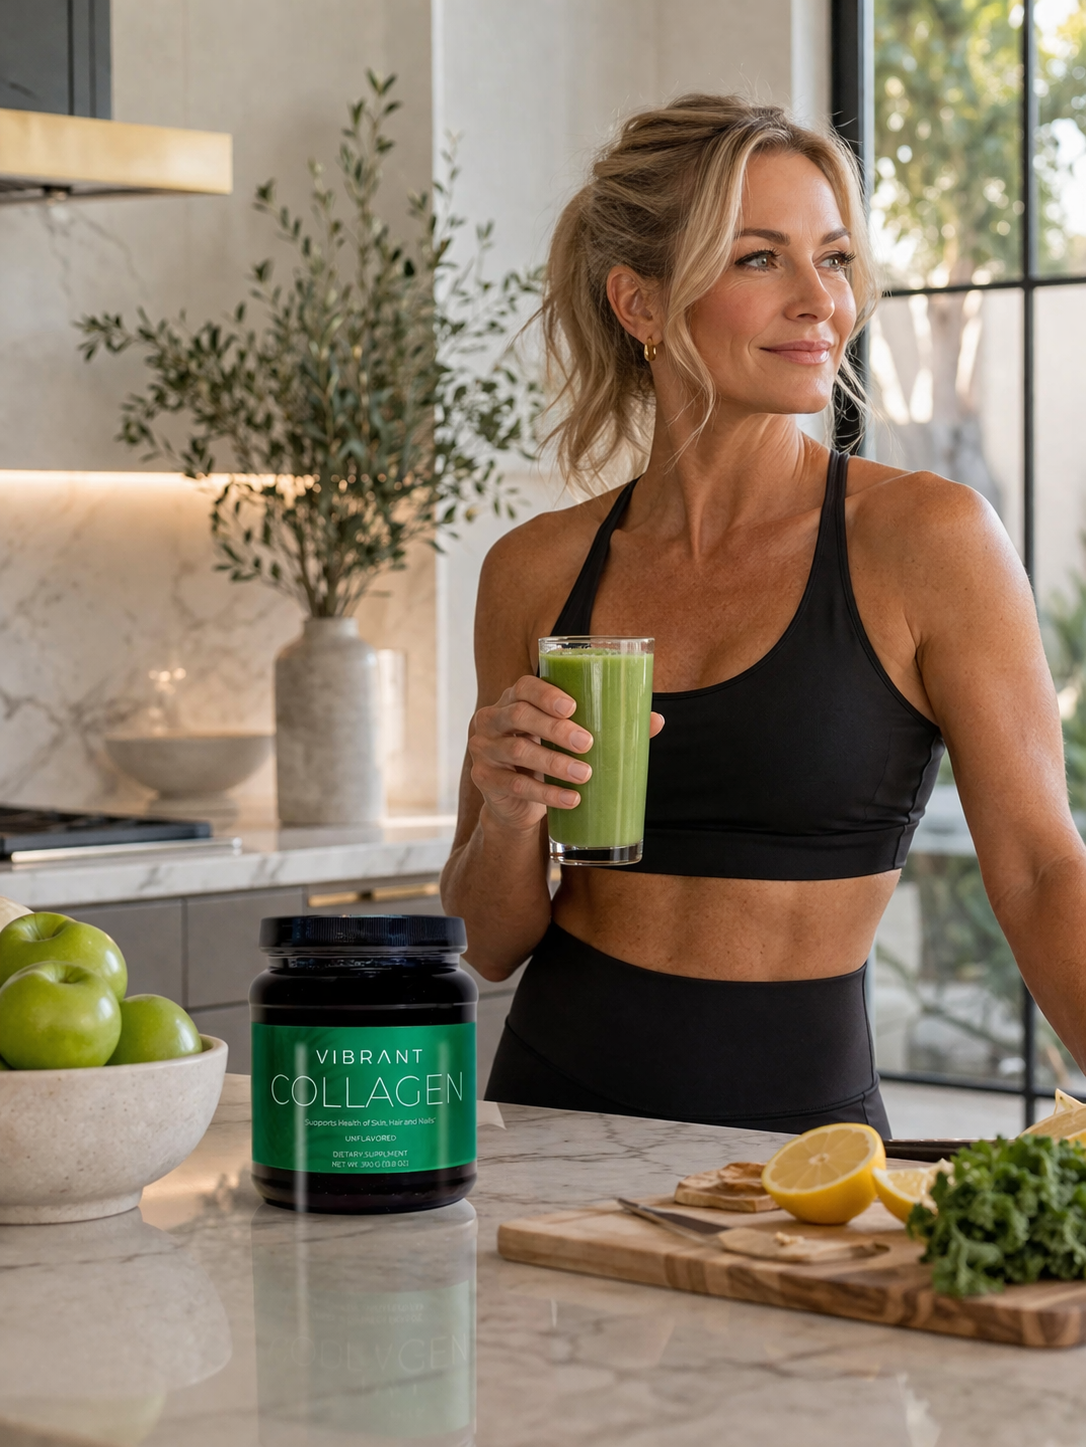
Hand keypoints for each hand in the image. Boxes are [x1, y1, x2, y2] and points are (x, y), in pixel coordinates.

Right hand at [468, 676, 663, 833]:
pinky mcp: (485, 779)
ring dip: (554, 763)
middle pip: (519, 716)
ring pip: (517, 751)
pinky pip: (515, 786)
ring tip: (585, 774)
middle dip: (555, 729)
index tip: (573, 706)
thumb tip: (656, 721)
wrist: (517, 802)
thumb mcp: (569, 738)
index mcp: (514, 700)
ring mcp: (484, 749)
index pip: (523, 686)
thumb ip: (608, 725)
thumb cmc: (547, 755)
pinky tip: (571, 799)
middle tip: (587, 743)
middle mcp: (492, 719)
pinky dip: (546, 794)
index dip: (546, 694)